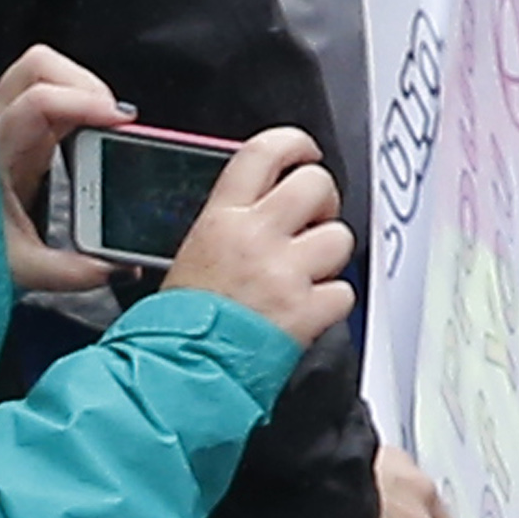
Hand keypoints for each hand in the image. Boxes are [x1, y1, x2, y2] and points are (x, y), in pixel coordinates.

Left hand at [0, 46, 128, 296]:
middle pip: (39, 67)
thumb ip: (71, 271)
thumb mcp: (19, 267)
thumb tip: (115, 267)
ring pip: (41, 74)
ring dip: (80, 88)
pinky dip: (73, 101)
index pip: (40, 100)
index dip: (85, 100)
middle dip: (85, 83)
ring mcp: (1, 121)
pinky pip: (45, 94)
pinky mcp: (13, 127)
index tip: (120, 119)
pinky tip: (89, 130)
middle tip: (112, 118)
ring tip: (105, 122)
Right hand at [161, 127, 356, 346]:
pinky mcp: (305, 312)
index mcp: (222, 218)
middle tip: (310, 223)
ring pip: (339, 237)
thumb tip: (263, 208)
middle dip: (321, 203)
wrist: (177, 374)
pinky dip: (330, 303)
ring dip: (328, 256)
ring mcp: (284, 274)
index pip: (267, 150)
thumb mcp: (189, 254)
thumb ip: (229, 223)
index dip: (295, 144)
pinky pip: (342, 292)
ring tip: (303, 275)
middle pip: (316, 184)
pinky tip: (305, 311)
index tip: (305, 154)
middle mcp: (256, 237)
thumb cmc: (176, 325)